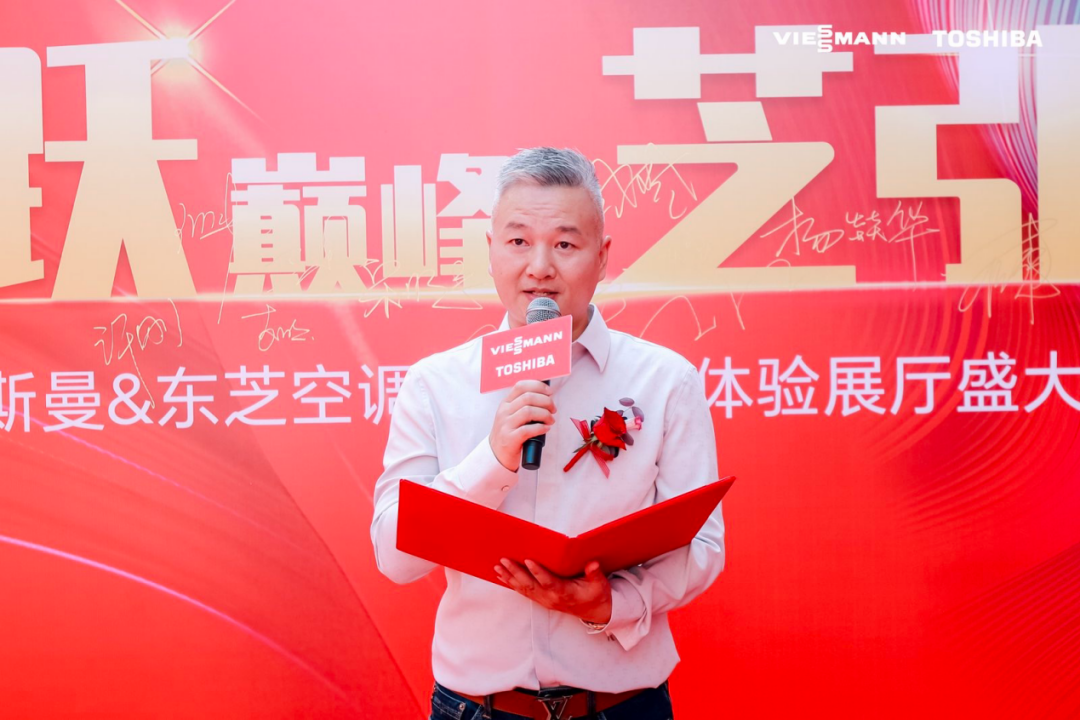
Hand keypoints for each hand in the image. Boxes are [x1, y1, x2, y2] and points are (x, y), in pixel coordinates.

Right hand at [489, 380, 555, 471]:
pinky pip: (528, 429)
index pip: (521, 386)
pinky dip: (541, 428)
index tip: (549, 392)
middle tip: (553, 409)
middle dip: (546, 401)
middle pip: (528, 397)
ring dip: (545, 414)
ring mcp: (506, 425)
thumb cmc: (509, 434)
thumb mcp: (511, 415)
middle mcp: (504, 412)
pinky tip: (546, 428)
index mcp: (505, 403)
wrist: (496, 455)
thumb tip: (546, 397)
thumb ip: (523, 405)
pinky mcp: (510, 439)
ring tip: (550, 420)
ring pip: (528, 411)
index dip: (538, 386)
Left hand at [494, 558, 612, 624]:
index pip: (549, 583)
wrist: (594, 612)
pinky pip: (523, 592)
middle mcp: (551, 598)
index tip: (528, 560)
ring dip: (509, 578)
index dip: (538, 573)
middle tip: (504, 560)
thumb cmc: (595, 595)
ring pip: (524, 589)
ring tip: (497, 566)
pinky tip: (502, 575)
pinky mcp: (541, 600)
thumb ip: (594, 574)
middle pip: (530, 585)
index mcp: (564, 593)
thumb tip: (593, 564)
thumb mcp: (599, 585)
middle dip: (516, 572)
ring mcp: (544, 600)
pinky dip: (511, 583)